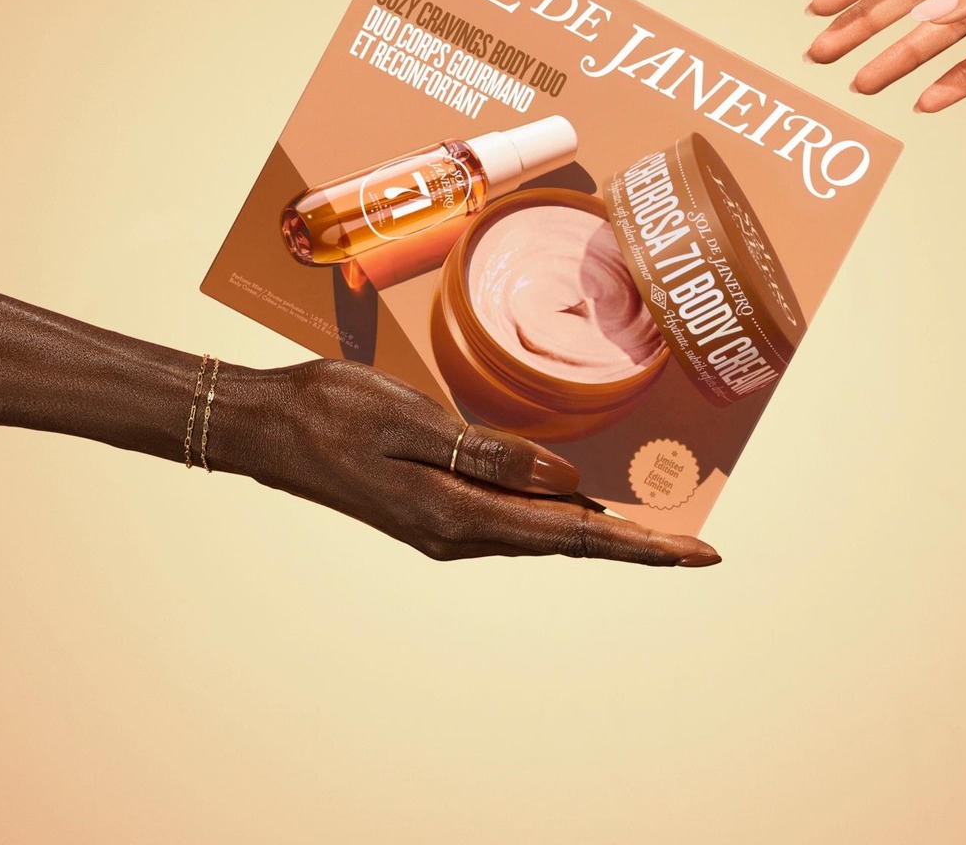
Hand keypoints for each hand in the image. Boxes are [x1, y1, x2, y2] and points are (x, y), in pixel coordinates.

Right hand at [224, 358, 720, 566]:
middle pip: (566, 540)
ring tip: (655, 522)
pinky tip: (577, 498)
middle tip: (696, 540)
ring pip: (542, 530)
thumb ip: (490, 456)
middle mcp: (458, 531)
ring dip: (600, 529)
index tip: (700, 553)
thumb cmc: (330, 411)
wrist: (265, 426)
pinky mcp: (434, 505)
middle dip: (634, 543)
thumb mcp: (411, 423)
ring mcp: (445, 522)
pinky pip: (512, 514)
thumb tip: (569, 484)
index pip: (572, 536)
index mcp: (457, 515)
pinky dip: (558, 512)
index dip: (641, 546)